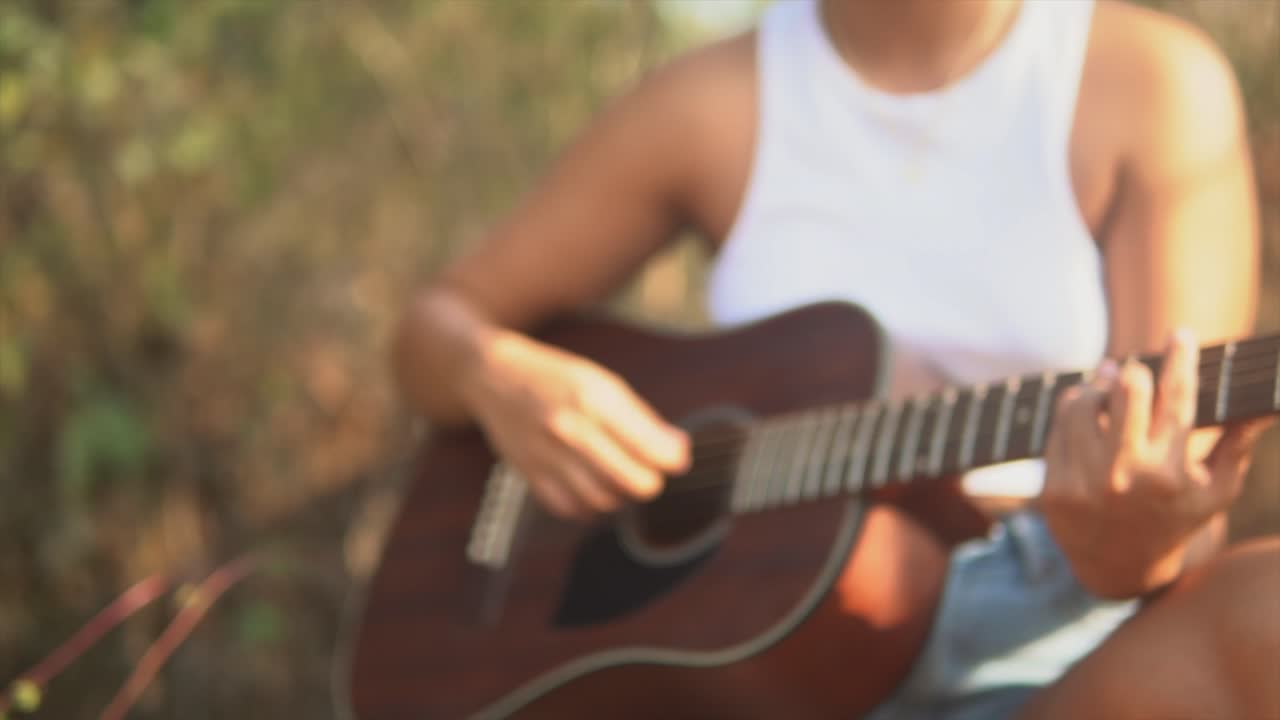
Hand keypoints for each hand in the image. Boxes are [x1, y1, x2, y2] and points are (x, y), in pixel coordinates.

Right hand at [461, 331, 690, 519]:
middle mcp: (571, 430)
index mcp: (595, 399)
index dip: (673, 459)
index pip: (651, 449)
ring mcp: (548, 456)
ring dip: (620, 494)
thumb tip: (678, 450)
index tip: (676, 457)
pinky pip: (572, 508)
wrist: (494, 377)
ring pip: (604, 501)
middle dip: (650, 480)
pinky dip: (589, 505)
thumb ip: (641, 419)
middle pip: (633, 482)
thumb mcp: (602, 383)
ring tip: (620, 476)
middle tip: (650, 469)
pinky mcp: (531, 476)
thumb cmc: (555, 377)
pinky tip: (592, 485)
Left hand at [1041, 329, 1272, 597]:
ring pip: (1086, 400)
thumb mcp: (1216, 487)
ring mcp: (1084, 482)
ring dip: (1099, 383)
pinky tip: (1086, 402)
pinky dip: (1073, 405)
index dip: (1181, 358)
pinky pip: (1058, 424)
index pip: (1178, 398)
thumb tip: (1268, 403)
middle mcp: (1125, 476)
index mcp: (1170, 473)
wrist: (1120, 566)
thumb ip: (1238, 442)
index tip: (1182, 333)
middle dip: (1135, 370)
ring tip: (1109, 378)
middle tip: (1137, 366)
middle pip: (1128, 389)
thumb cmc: (1177, 517)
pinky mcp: (1053, 487)